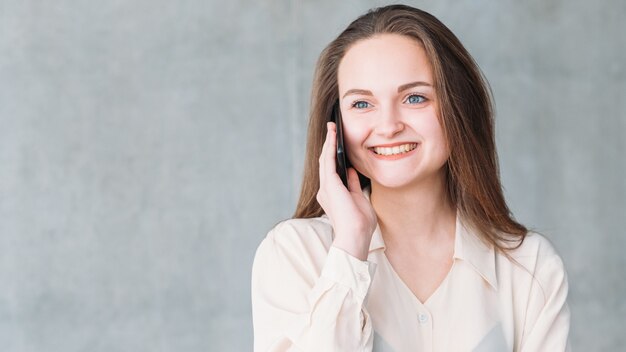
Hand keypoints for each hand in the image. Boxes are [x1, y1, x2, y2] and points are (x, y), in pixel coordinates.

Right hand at [316, 122, 376, 260]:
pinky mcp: (329, 184)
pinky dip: (330, 146)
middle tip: (332, 129)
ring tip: (332, 127)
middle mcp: (325, 190)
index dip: (332, 156)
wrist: (356, 236)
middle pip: (325, 162)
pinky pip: (328, 160)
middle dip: (328, 145)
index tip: (337, 143)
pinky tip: (333, 135)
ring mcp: (326, 187)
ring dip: (328, 142)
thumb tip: (351, 171)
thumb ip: (353, 185)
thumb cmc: (360, 224)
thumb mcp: (359, 199)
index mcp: (332, 195)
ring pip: (324, 159)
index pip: (331, 171)